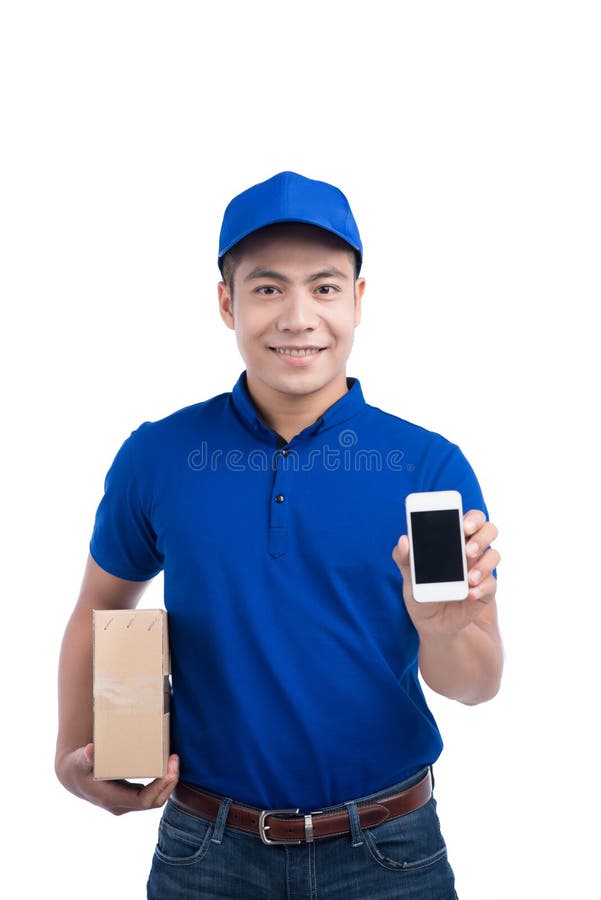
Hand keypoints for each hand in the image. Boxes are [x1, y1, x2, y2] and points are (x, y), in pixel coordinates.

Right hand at [56, 743, 179, 815]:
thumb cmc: (77, 766)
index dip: (159, 787)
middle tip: (175, 760)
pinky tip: (168, 765)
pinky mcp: (131, 796)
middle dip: (168, 782)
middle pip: (153, 801)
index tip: (169, 770)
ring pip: (155, 799)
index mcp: (111, 798)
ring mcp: (127, 802)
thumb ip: (85, 757)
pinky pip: (152, 793)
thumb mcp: (79, 760)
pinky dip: (162, 781)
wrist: (74, 777)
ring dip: (168, 782)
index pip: (142, 800)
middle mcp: (121, 805)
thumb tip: (90, 751)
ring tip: (175, 760)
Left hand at [392, 510, 499, 635]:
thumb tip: (404, 540)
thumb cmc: (420, 591)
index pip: (469, 519)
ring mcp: (480, 569)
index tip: (463, 525)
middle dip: (481, 537)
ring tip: (468, 577)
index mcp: (453, 539)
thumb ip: (404, 557)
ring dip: (483, 564)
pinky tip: (468, 594)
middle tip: (467, 550)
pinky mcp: (485, 590)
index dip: (471, 518)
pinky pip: (491, 584)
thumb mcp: (408, 575)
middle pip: (488, 530)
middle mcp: (470, 550)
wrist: (430, 622)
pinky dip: (481, 588)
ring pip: (494, 555)